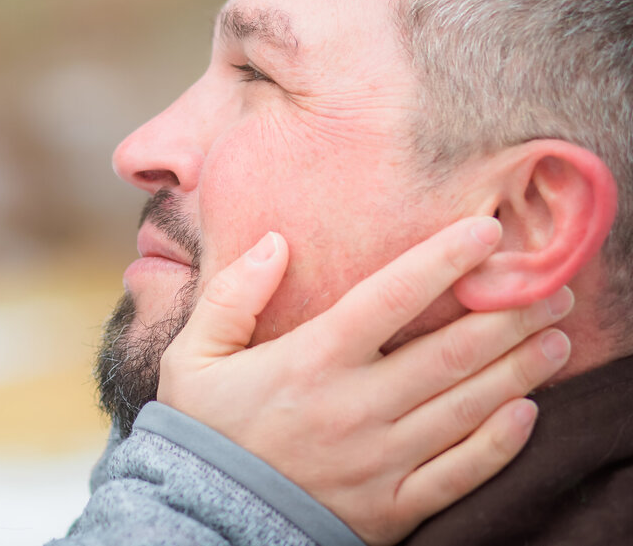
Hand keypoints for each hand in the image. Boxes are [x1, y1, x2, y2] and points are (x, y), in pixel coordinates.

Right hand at [156, 217, 572, 545]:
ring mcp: (379, 461)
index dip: (443, 260)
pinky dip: (500, 442)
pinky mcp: (392, 508)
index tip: (487, 233)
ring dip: (520, 369)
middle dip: (510, 314)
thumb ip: (233, 295)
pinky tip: (527, 412)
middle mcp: (355, 407)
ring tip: (555, 338)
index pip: (390, 297)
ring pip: (467, 407)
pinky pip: (460, 472)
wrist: (203, 519)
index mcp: (311, 361)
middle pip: (451, 351)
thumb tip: (276, 242)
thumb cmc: (203, 428)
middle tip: (550, 286)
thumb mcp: (195, 354)